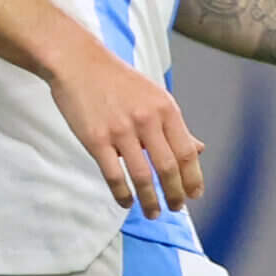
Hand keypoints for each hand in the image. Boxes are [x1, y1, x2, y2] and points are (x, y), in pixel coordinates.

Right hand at [47, 40, 206, 217]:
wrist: (77, 62)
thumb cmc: (116, 79)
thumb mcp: (153, 96)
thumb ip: (175, 124)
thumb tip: (198, 149)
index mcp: (165, 109)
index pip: (187, 152)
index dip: (193, 178)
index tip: (194, 195)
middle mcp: (146, 120)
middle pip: (168, 168)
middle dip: (175, 194)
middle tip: (175, 208)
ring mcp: (120, 130)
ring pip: (143, 176)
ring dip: (150, 200)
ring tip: (153, 212)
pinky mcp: (96, 138)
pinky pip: (114, 175)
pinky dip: (122, 194)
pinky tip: (126, 201)